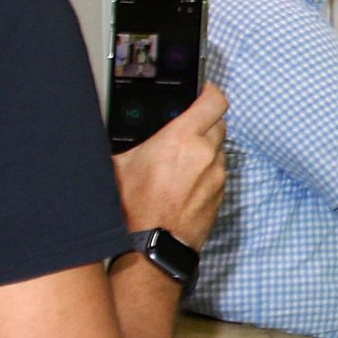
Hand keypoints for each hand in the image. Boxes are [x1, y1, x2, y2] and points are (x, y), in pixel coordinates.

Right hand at [115, 84, 227, 248]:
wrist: (152, 246)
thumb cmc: (133, 207)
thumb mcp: (119, 164)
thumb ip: (130, 141)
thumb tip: (117, 130)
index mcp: (182, 138)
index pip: (214, 101)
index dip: (210, 92)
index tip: (203, 91)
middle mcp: (206, 154)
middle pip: (218, 124)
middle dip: (205, 122)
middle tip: (185, 129)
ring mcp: (217, 175)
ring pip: (219, 150)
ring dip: (205, 150)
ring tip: (180, 161)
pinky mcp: (221, 194)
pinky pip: (218, 173)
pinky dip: (207, 172)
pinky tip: (186, 182)